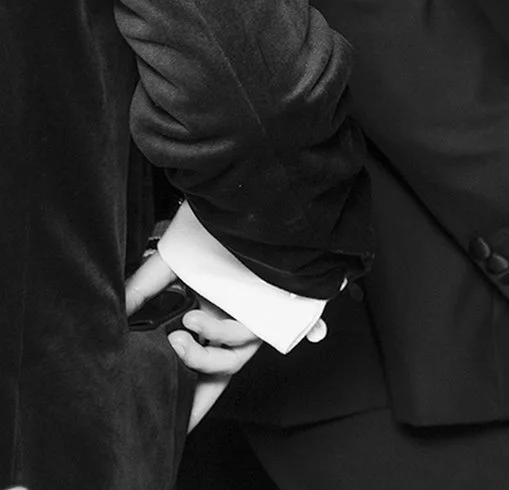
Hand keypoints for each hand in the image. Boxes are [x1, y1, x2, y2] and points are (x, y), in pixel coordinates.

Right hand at [126, 252, 262, 428]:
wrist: (247, 211)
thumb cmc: (210, 238)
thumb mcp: (167, 266)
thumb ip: (141, 291)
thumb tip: (115, 315)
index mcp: (207, 321)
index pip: (197, 368)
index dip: (188, 398)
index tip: (172, 424)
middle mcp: (229, 326)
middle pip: (218, 377)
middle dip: (197, 403)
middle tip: (172, 406)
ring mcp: (249, 321)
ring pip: (229, 362)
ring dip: (199, 357)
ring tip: (177, 338)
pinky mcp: (266, 314)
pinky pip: (243, 338)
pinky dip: (216, 334)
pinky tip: (194, 319)